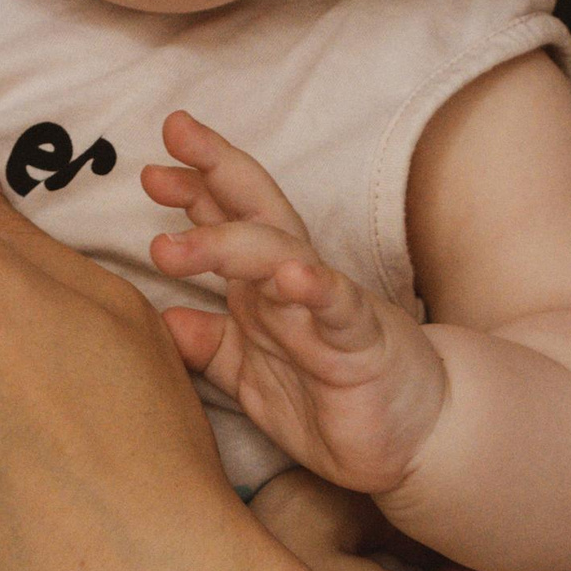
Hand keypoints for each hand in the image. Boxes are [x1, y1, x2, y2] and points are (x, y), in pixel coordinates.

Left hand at [144, 110, 447, 496]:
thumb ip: (212, 347)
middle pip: (255, 212)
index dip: (194, 187)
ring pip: (283, 256)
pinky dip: (317, 289)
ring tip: (174, 245)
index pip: (230, 220)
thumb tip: (163, 318)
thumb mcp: (254, 377)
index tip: (152, 168)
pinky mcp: (362, 344)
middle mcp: (296, 285)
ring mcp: (330, 308)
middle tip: (173, 133)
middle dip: (215, 170)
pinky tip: (292, 276)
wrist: (418, 437)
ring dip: (228, 244)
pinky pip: (340, 309)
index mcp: (267, 288)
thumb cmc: (333, 401)